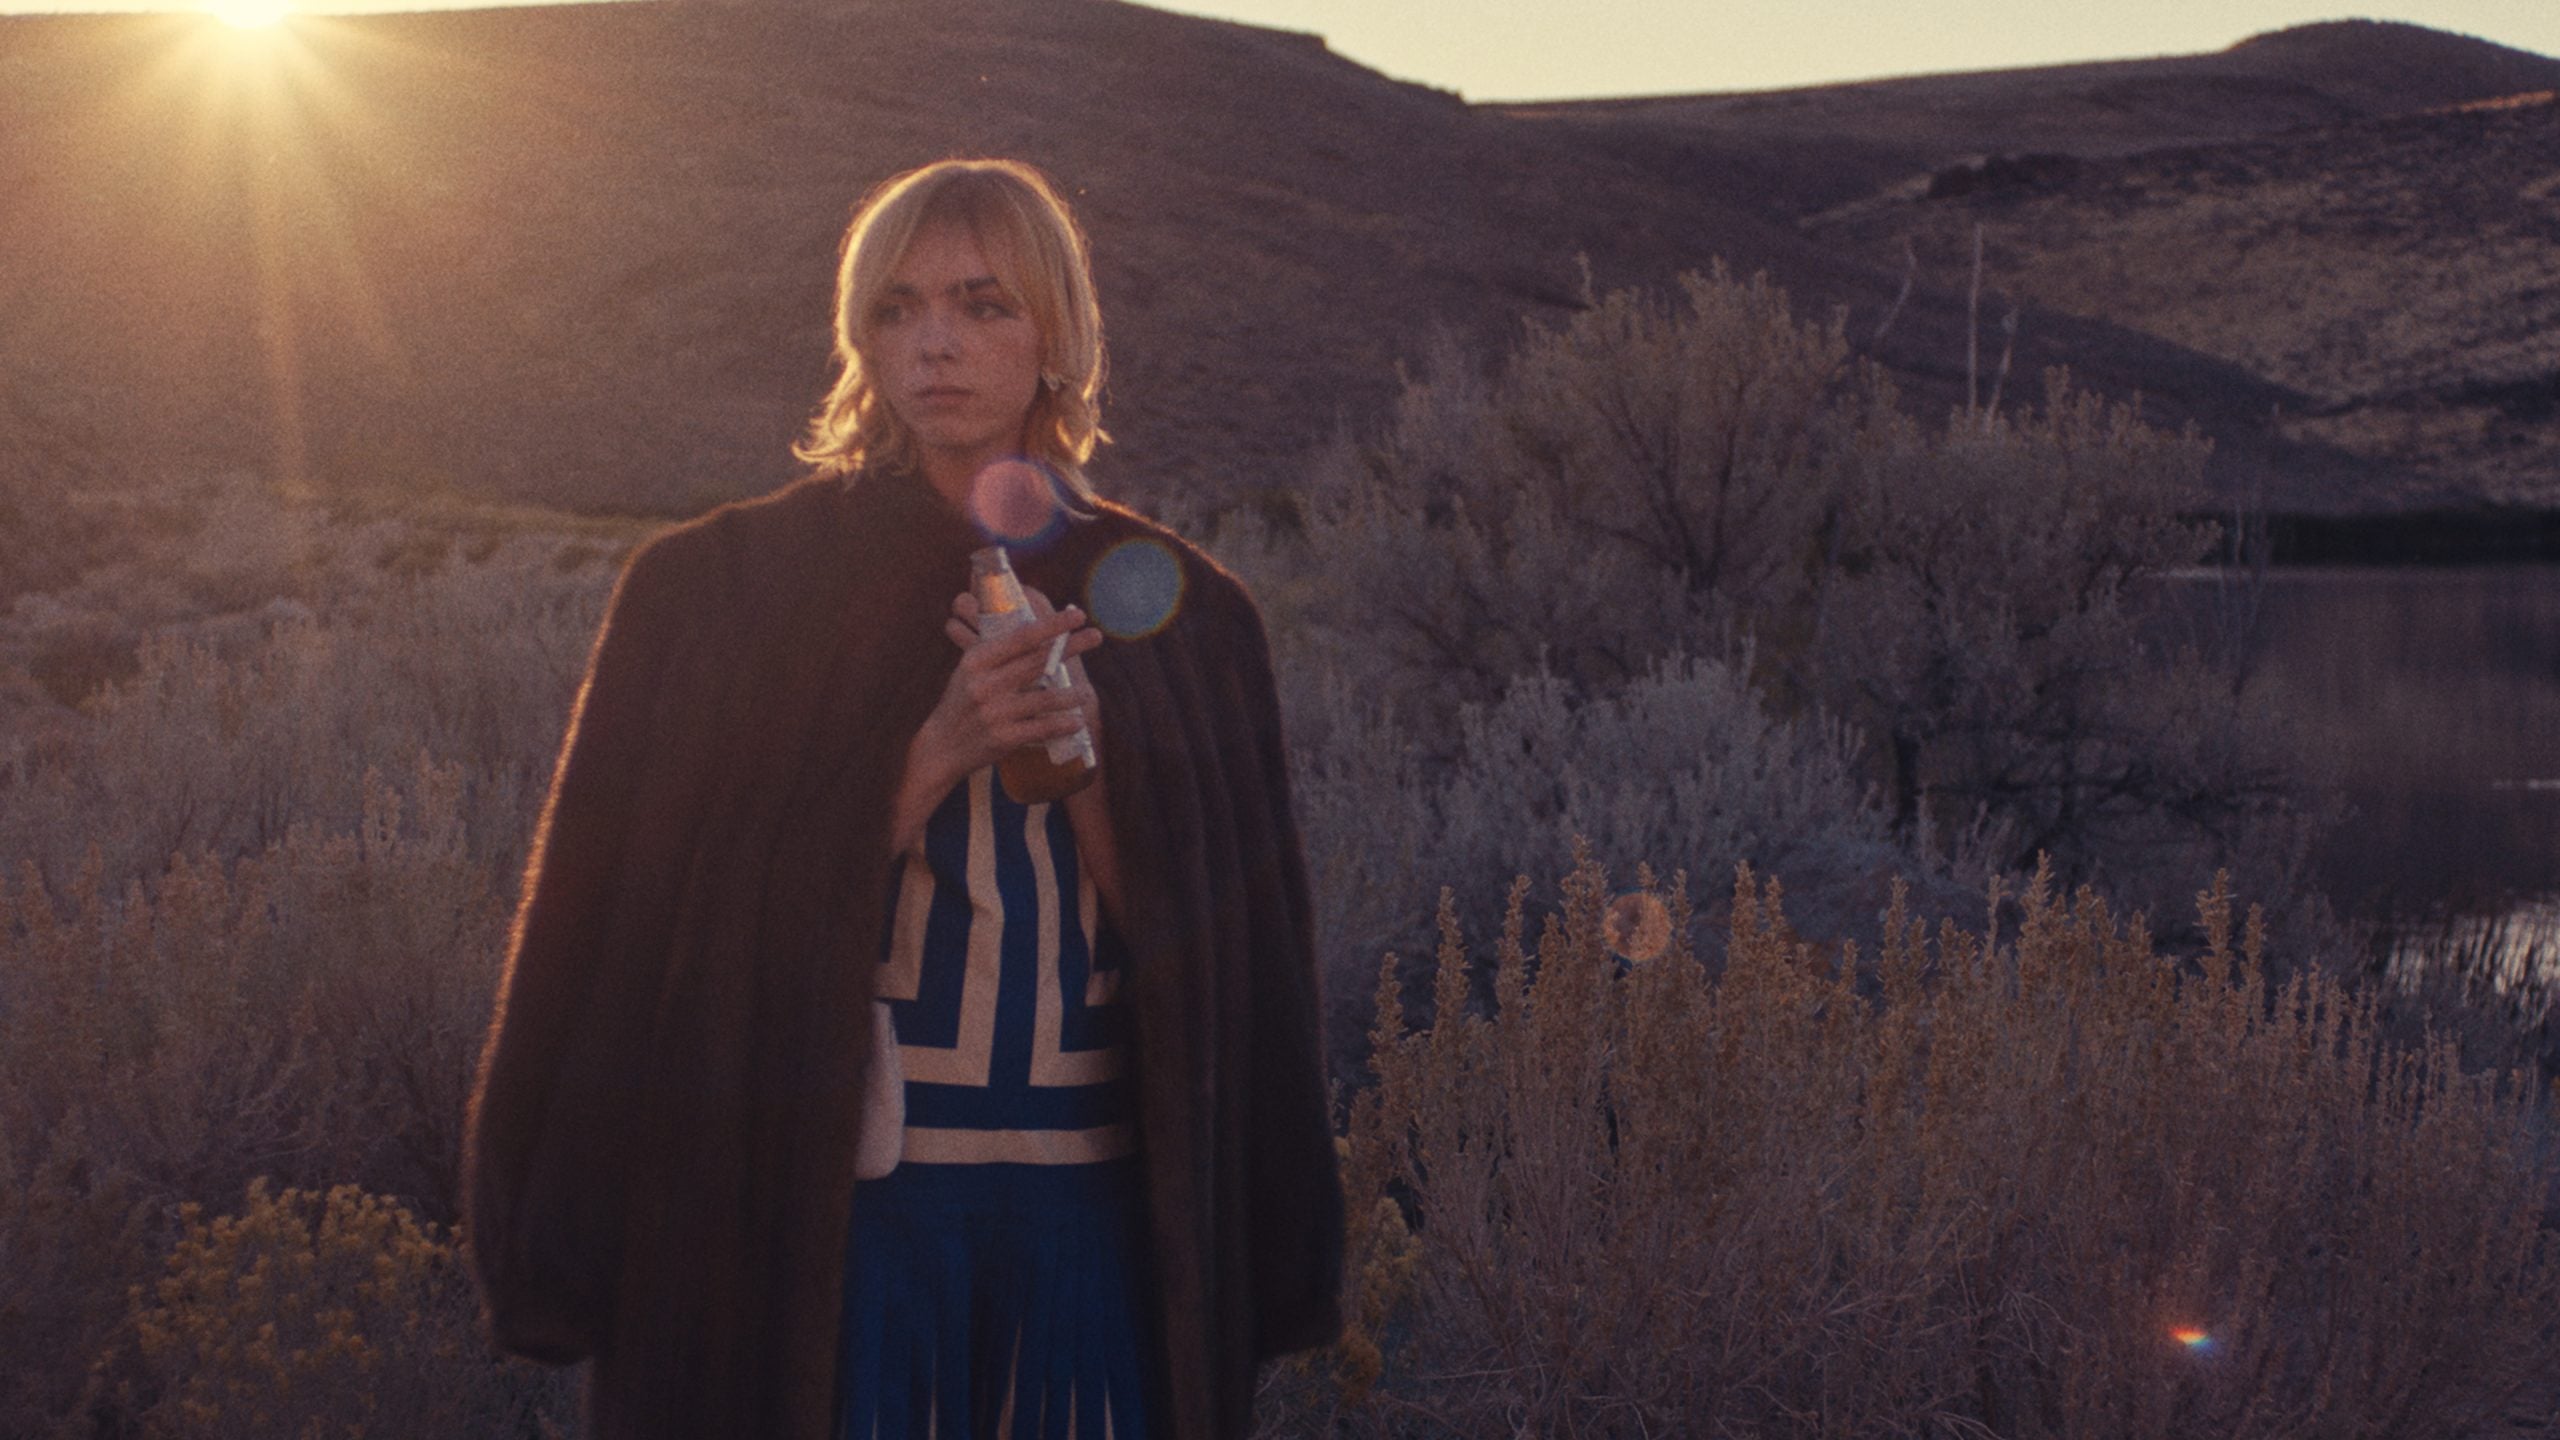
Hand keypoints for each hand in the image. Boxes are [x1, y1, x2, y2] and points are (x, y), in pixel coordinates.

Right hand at [955, 586, 1104, 755]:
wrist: (942, 745)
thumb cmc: (963, 701)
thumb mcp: (970, 670)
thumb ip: (1000, 652)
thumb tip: (1039, 630)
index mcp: (977, 660)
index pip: (1021, 637)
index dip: (1052, 625)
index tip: (1077, 615)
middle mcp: (985, 684)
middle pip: (1038, 661)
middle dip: (1072, 647)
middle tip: (1096, 636)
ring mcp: (995, 712)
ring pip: (1046, 697)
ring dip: (1073, 694)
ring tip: (1086, 693)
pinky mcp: (1003, 738)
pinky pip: (1043, 728)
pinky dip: (1064, 724)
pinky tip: (1077, 721)